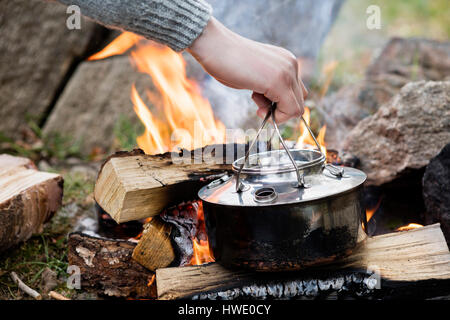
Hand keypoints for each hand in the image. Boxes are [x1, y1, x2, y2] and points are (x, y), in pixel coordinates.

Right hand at [187, 17, 306, 123]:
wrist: (214, 46)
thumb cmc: (228, 60)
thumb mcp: (256, 73)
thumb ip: (269, 84)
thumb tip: (275, 104)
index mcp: (286, 60)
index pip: (297, 92)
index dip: (281, 103)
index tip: (262, 102)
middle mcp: (291, 64)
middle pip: (300, 101)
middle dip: (280, 110)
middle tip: (259, 106)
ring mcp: (287, 72)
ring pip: (297, 109)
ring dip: (277, 113)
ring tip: (255, 99)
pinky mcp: (278, 81)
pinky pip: (291, 111)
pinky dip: (277, 117)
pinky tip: (258, 108)